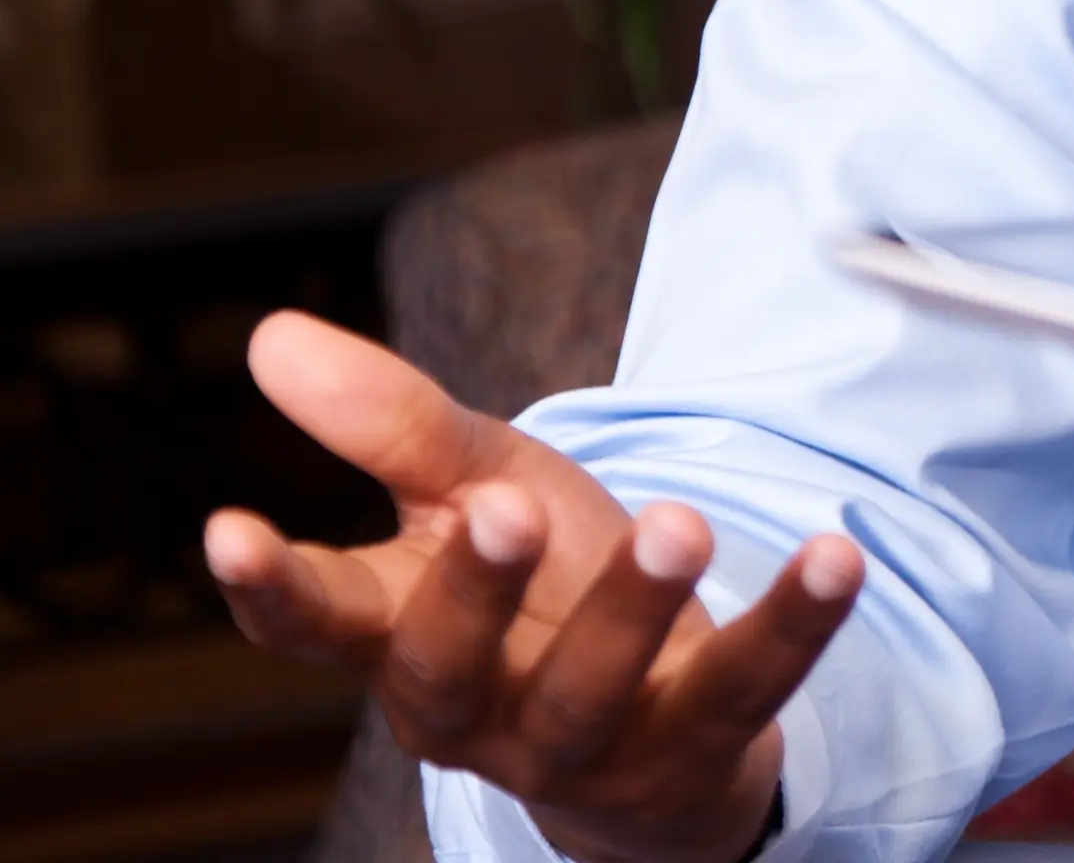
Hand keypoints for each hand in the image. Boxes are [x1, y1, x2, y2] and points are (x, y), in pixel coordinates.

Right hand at [204, 312, 864, 862]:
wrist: (653, 717)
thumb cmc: (542, 585)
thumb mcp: (474, 487)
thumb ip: (391, 426)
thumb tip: (274, 333)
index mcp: (400, 640)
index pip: (313, 625)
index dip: (267, 586)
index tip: (228, 528)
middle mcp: (473, 711)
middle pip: (447, 667)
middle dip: (474, 591)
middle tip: (505, 507)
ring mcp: (579, 747)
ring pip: (588, 694)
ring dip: (631, 610)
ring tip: (676, 520)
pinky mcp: (691, 751)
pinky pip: (744, 688)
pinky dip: (793, 623)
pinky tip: (835, 555)